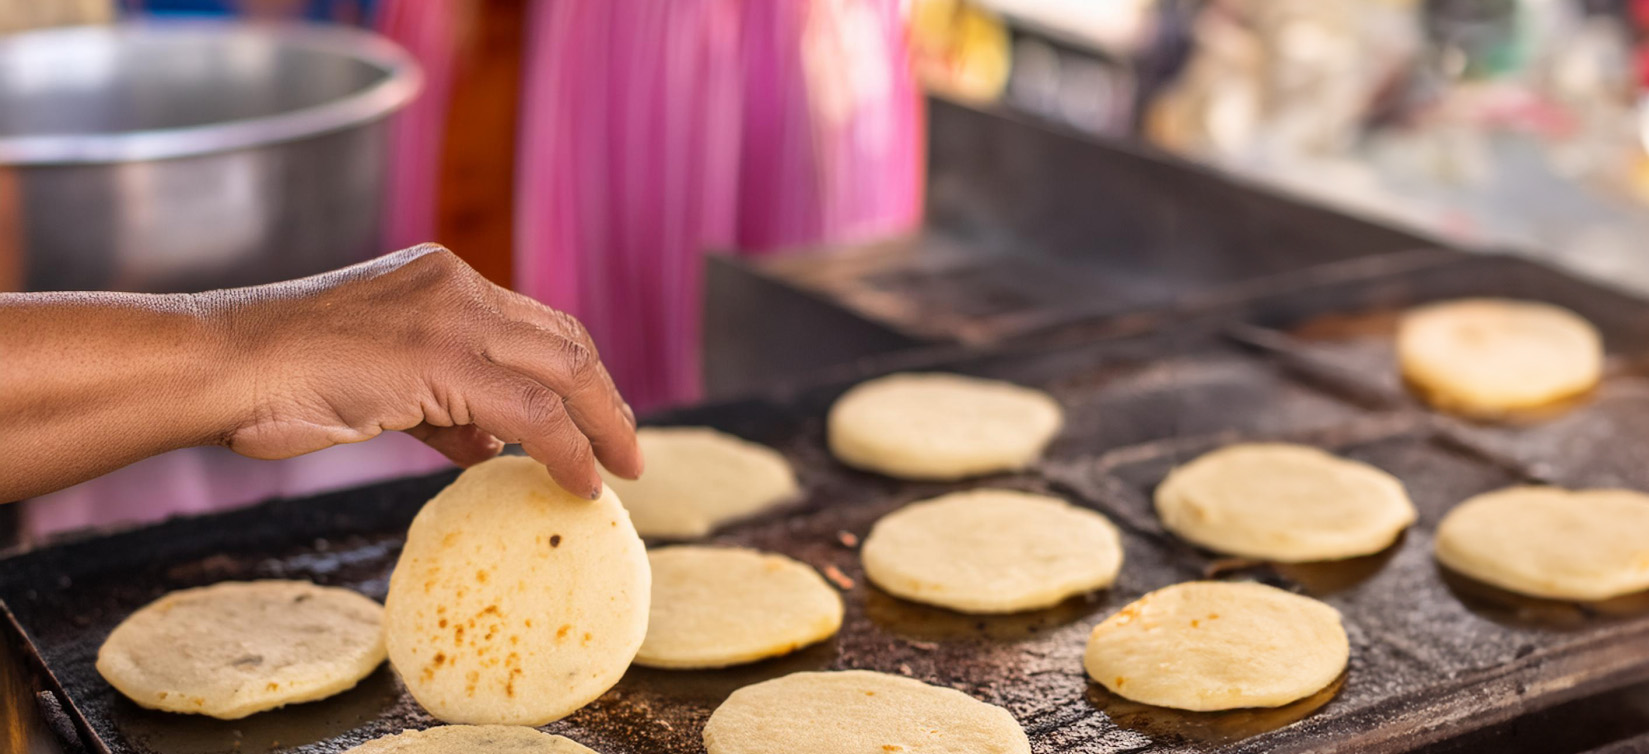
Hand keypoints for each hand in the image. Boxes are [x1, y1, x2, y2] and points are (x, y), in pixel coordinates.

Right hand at [205, 245, 641, 497]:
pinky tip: (580, 481)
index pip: (534, 324)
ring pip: (563, 371)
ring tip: (620, 468)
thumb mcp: (379, 385)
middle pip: (565, 341)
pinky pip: (531, 412)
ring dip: (603, 424)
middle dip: (607, 398)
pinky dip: (566, 449)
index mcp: (441, 279)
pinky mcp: (441, 358)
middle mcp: (455, 286)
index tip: (598, 416)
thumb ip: (441, 407)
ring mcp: (450, 317)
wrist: (222, 366)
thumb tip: (486, 445)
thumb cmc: (280, 380)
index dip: (576, 373)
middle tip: (628, 447)